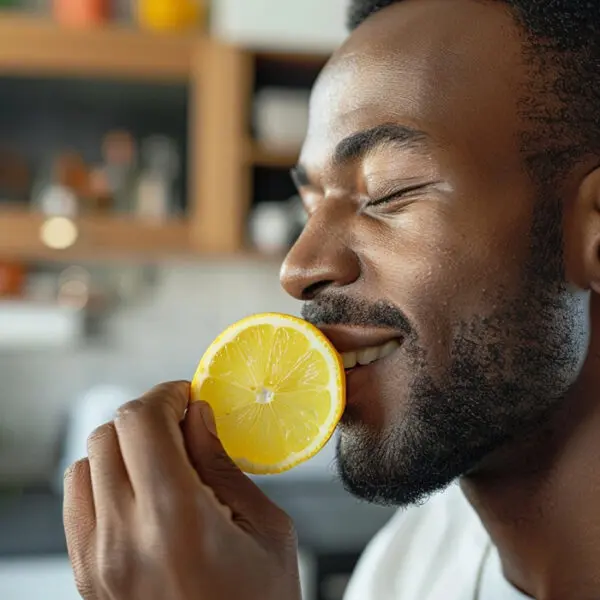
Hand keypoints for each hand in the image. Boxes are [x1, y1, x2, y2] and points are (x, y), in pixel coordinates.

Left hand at [63, 381, 300, 599]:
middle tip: (182, 423)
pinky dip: (104, 479)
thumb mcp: (266, 529)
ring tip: (162, 459)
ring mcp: (96, 563)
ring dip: (124, 446)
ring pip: (86, 462)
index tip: (188, 395)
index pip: (140, 423)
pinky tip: (140, 490)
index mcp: (175, 522)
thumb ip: (222, 464)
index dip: (165, 394)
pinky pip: (77, 502)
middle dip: (148, 415)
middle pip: (109, 434)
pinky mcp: (86, 578)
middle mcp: (122, 541)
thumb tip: (197, 415)